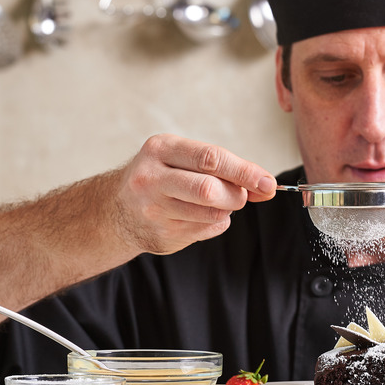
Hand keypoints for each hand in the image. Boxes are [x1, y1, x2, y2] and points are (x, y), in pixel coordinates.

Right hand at [113, 134, 276, 254]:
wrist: (117, 209)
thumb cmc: (161, 177)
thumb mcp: (183, 159)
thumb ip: (223, 168)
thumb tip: (265, 186)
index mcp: (160, 149)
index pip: (210, 158)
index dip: (244, 171)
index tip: (267, 183)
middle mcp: (151, 178)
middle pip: (209, 189)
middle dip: (236, 195)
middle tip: (241, 196)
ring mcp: (153, 210)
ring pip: (211, 213)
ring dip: (225, 210)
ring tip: (214, 203)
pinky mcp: (160, 235)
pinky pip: (205, 230)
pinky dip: (214, 223)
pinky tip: (197, 216)